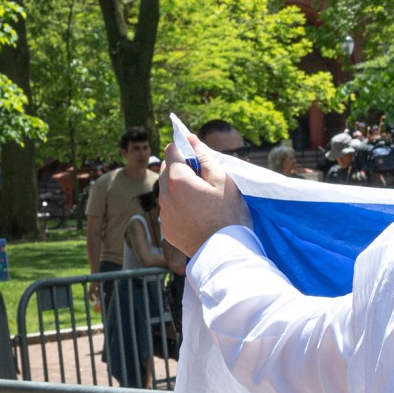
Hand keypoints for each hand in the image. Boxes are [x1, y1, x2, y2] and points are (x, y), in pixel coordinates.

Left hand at [160, 141, 248, 258]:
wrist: (225, 253)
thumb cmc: (229, 214)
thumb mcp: (223, 180)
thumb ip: (204, 157)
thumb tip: (191, 139)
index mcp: (177, 180)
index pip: (172, 150)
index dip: (184, 148)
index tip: (196, 153)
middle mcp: (164, 195)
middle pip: (167, 170)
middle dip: (181, 168)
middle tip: (204, 178)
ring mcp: (164, 213)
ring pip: (167, 191)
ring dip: (180, 188)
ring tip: (203, 200)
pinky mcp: (167, 229)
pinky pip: (170, 209)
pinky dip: (180, 207)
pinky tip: (198, 216)